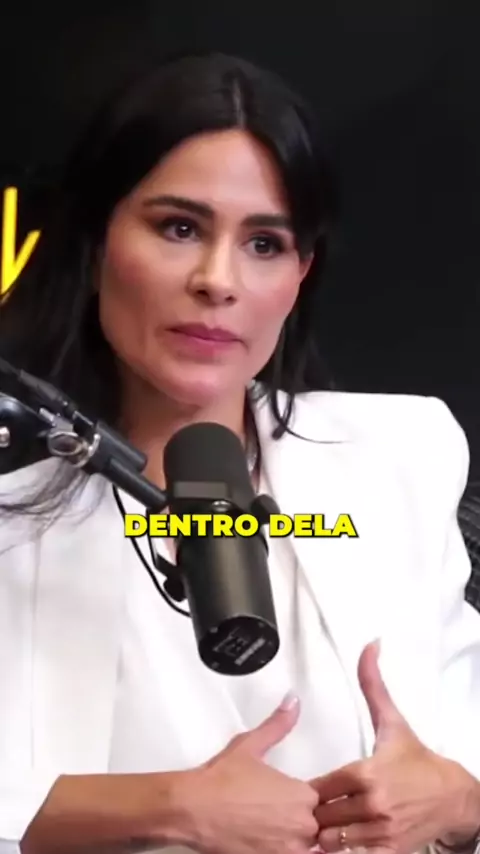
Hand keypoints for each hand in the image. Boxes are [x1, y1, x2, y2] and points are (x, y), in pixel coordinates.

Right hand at [185, 692, 318, 853]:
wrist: (193, 808)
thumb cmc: (221, 778)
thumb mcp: (251, 745)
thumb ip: (278, 725)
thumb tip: (294, 701)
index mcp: (302, 796)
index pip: (322, 800)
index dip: (305, 798)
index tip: (289, 797)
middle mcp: (302, 827)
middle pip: (315, 826)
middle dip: (300, 819)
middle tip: (274, 811)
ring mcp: (288, 851)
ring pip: (305, 847)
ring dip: (292, 838)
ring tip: (268, 827)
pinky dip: (281, 848)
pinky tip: (264, 840)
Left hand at [312, 641, 477, 853]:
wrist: (451, 796)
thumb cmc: (417, 760)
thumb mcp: (392, 721)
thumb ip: (372, 684)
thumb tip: (370, 646)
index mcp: (367, 773)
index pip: (320, 787)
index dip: (311, 789)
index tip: (309, 787)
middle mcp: (372, 805)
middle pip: (322, 815)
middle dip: (315, 812)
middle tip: (312, 807)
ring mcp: (380, 832)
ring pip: (333, 840)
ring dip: (326, 832)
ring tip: (324, 823)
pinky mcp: (387, 851)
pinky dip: (342, 848)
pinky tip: (341, 836)